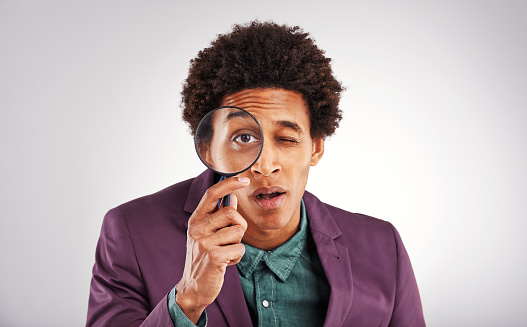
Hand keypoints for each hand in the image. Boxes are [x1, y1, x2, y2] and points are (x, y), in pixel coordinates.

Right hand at [175, 176, 249, 323]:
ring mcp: (204, 242)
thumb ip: (218, 216)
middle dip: (239, 226)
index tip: (244, 179)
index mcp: (196, 219)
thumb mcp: (206, 234)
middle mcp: (197, 228)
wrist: (193, 287)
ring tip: (225, 252)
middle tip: (230, 239)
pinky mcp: (214, 256)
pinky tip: (225, 263)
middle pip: (232, 213)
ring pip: (238, 231)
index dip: (229, 184)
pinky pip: (240, 248)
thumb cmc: (203, 257)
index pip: (212, 194)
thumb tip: (233, 197)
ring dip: (237, 244)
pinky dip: (237, 257)